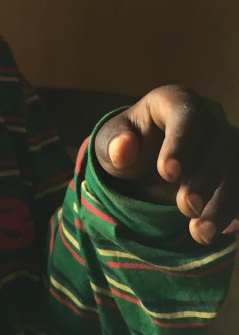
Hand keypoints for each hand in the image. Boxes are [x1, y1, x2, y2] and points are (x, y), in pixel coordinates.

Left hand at [94, 85, 238, 244]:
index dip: (180, 144)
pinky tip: (226, 231)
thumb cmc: (127, 146)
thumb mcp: (109, 145)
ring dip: (223, 202)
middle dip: (204, 179)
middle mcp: (209, 117)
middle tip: (187, 208)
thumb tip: (122, 150)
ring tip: (201, 233)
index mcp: (175, 101)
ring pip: (237, 167)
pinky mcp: (236, 167)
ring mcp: (228, 142)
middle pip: (219, 143)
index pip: (186, 115)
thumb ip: (113, 146)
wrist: (145, 165)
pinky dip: (235, 210)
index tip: (167, 174)